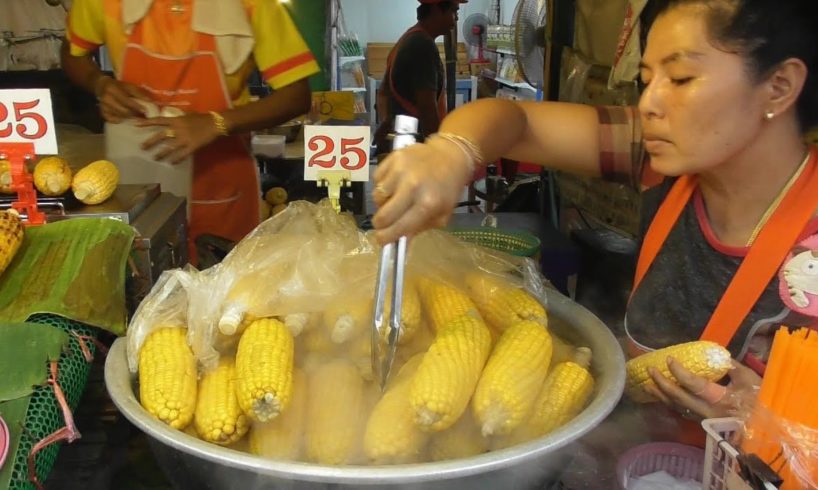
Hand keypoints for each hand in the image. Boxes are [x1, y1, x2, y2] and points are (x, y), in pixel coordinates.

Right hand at [96, 76, 149, 122]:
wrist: (102, 86)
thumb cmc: (119, 86)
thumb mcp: (129, 86)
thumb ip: (139, 93)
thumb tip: (151, 101)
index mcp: (113, 89)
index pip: (126, 101)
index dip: (136, 107)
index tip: (145, 111)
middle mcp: (106, 98)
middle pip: (123, 111)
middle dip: (135, 114)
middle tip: (143, 116)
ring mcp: (103, 106)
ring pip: (119, 116)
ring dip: (129, 118)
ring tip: (137, 117)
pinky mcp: (102, 112)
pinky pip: (112, 120)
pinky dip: (119, 120)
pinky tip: (124, 118)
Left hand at [138, 113, 220, 163]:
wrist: (215, 124)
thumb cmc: (201, 118)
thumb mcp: (187, 115)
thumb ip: (177, 119)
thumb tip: (169, 118)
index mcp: (176, 120)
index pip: (158, 120)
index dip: (147, 122)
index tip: (135, 124)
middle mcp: (178, 129)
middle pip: (161, 136)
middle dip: (151, 142)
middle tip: (142, 148)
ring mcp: (185, 138)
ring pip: (170, 148)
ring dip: (161, 154)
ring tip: (155, 158)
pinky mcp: (192, 146)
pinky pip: (182, 155)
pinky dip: (176, 159)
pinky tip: (171, 163)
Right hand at [372, 137, 473, 243]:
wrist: (450, 156)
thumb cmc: (447, 189)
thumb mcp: (440, 214)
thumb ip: (418, 230)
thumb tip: (400, 248)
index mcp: (427, 204)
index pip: (398, 228)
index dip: (386, 238)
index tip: (381, 240)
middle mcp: (412, 187)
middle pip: (382, 216)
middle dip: (381, 224)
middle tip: (384, 224)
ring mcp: (400, 171)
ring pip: (376, 197)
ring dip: (383, 203)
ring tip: (395, 199)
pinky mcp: (393, 158)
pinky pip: (376, 180)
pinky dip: (383, 186)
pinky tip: (395, 184)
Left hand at [646, 359, 760, 419]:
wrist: (768, 429)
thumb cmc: (760, 402)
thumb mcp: (749, 381)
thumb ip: (732, 367)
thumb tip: (716, 355)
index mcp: (721, 399)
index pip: (695, 385)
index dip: (680, 373)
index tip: (669, 360)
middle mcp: (708, 411)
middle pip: (680, 398)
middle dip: (662, 384)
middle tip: (650, 370)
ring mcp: (705, 419)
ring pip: (678, 407)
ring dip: (662, 395)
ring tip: (647, 384)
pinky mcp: (704, 422)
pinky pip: (683, 411)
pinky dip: (671, 403)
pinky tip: (663, 396)